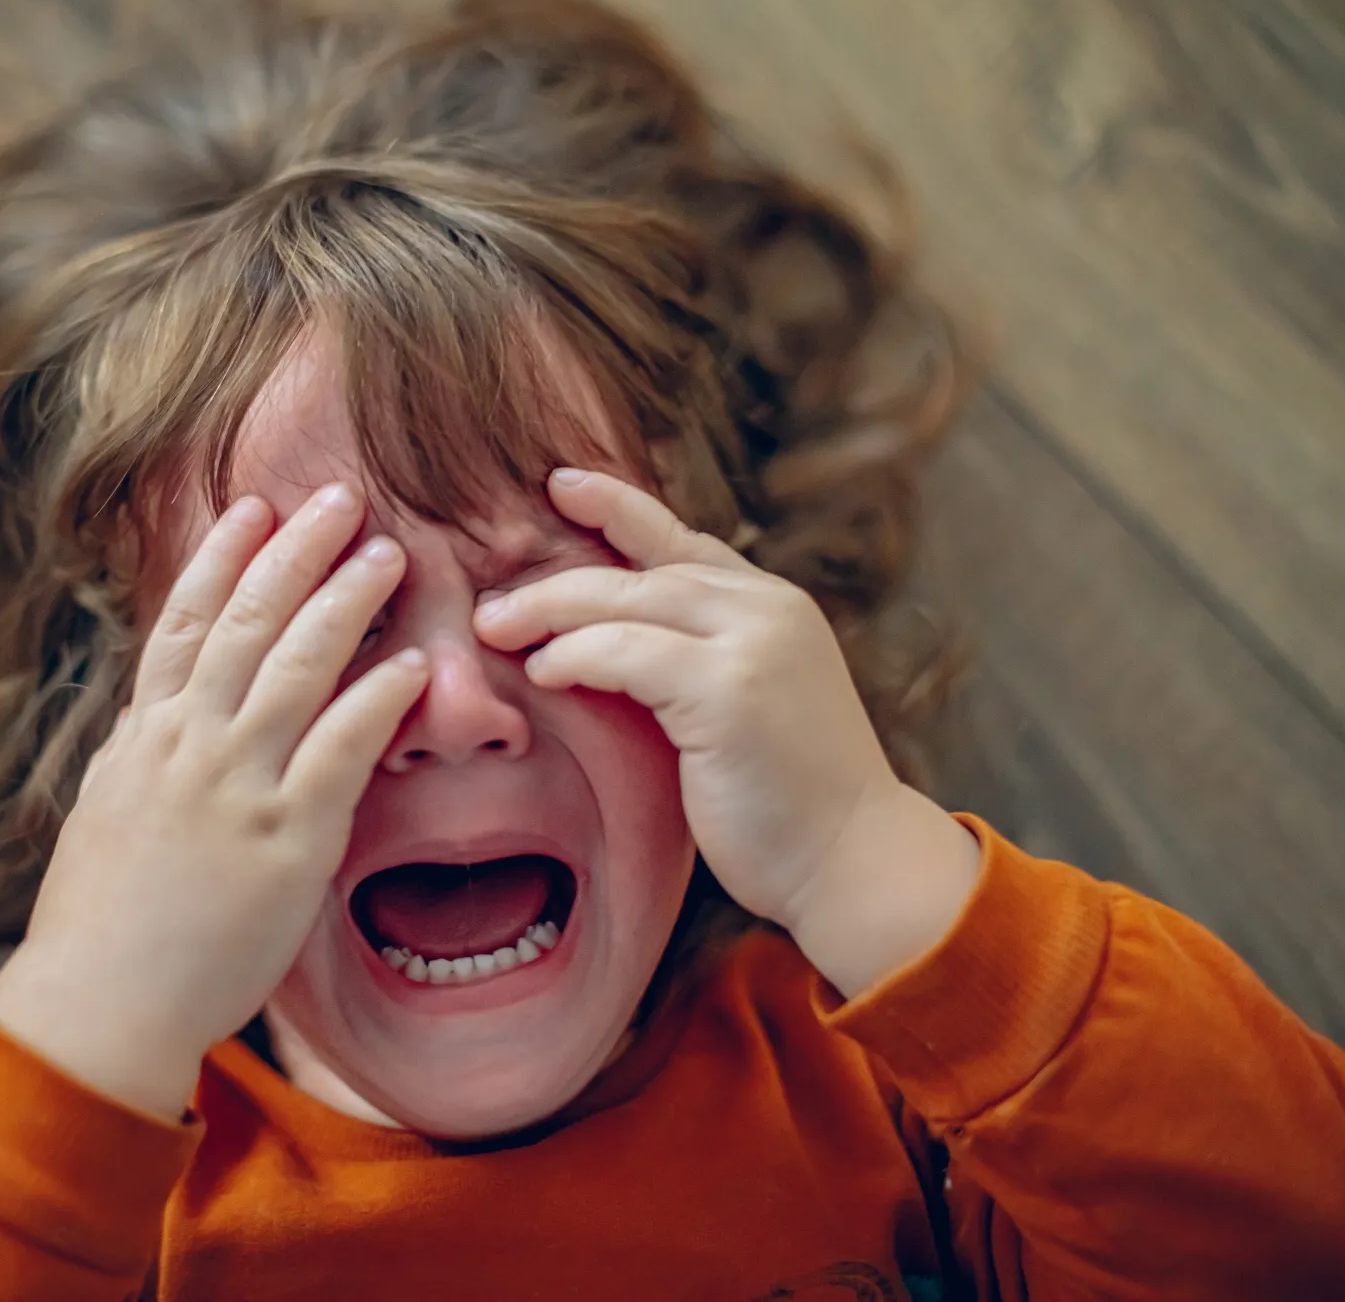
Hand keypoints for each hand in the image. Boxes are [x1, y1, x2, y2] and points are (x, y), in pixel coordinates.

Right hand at [0, 484, 428, 1118]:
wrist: (103, 1001)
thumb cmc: (102, 919)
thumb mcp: (105, 810)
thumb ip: (139, 753)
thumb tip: (156, 710)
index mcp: (143, 735)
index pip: (184, 622)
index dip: (222, 558)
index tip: (254, 507)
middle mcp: (188, 745)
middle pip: (245, 623)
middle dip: (296, 552)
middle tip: (341, 497)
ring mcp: (237, 788)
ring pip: (295, 668)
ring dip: (345, 602)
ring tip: (388, 553)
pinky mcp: (287, 840)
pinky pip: (339, 752)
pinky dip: (376, 701)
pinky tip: (412, 665)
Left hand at [473, 468, 976, 996]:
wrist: (854, 861)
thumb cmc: (789, 802)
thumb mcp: (744, 708)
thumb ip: (696, 661)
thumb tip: (607, 643)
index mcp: (774, 606)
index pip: (682, 541)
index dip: (618, 508)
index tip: (561, 484)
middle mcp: (768, 608)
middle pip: (641, 568)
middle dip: (557, 579)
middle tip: (490, 602)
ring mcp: (753, 642)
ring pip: (626, 599)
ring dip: (549, 612)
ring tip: (494, 629)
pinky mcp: (729, 688)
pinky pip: (625, 652)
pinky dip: (575, 656)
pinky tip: (543, 672)